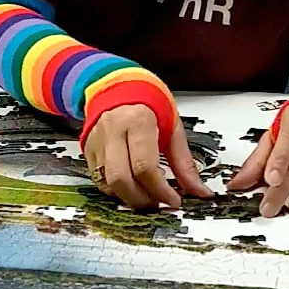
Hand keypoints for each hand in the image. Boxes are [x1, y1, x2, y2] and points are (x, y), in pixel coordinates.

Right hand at [83, 104, 213, 209]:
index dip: (161, 191)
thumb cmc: (148, 101)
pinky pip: (99, 180)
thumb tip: (200, 191)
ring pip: (108, 183)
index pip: (145, 166)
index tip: (174, 201)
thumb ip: (184, 162)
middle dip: (143, 200)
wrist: (119, 85)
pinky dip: (116, 191)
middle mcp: (113, 130)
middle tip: (159, 203)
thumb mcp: (172, 125)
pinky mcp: (88, 150)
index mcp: (137, 120)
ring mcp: (97, 141)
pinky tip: (132, 187)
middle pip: (122, 179)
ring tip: (148, 197)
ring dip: (129, 198)